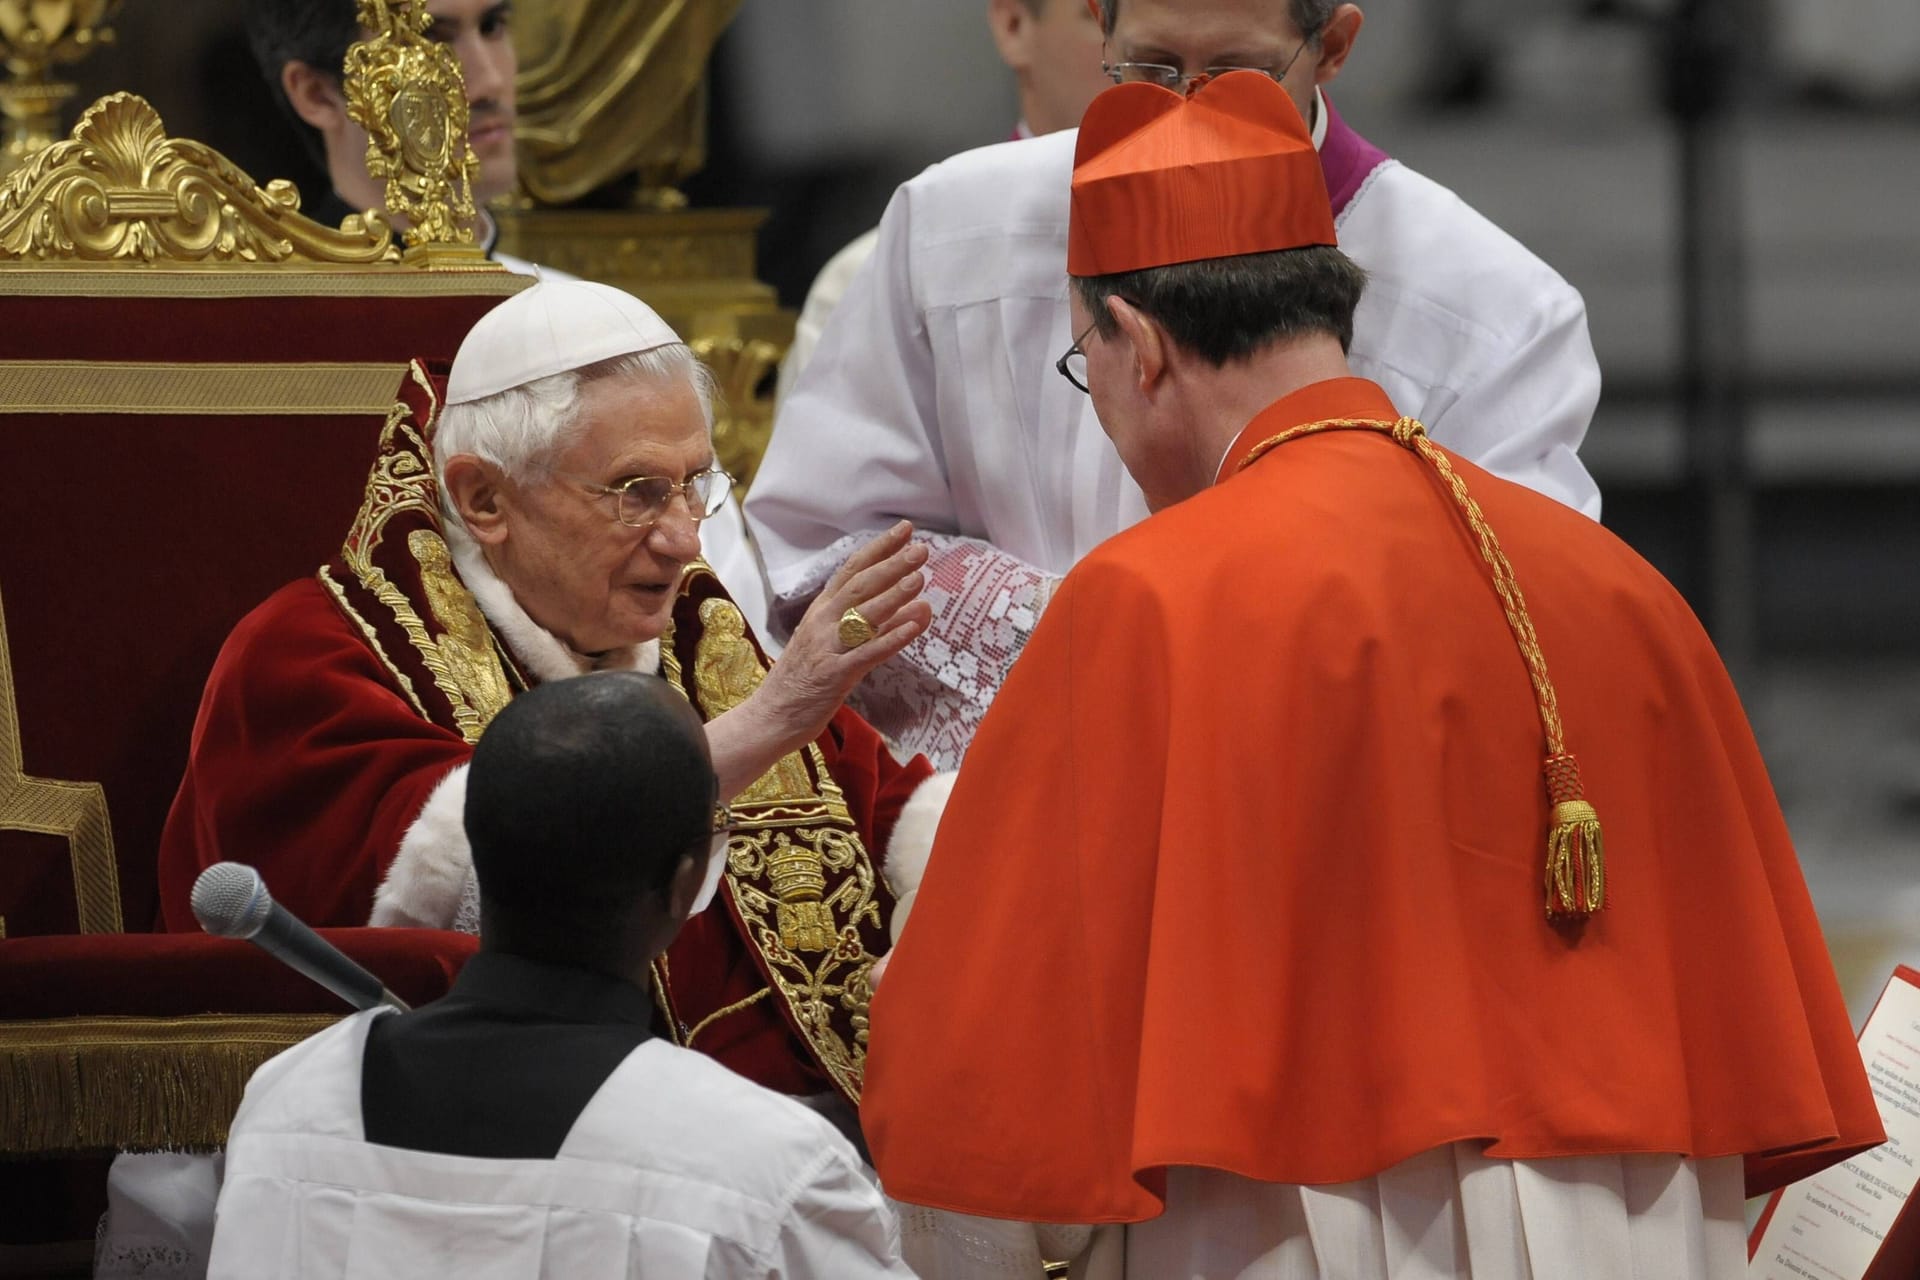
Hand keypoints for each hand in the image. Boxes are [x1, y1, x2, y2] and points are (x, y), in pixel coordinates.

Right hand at [753, 521, 930, 743]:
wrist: (770, 718)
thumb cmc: (804, 681)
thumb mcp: (836, 645)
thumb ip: (877, 626)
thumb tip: (920, 605)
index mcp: (821, 612)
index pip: (851, 571)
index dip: (879, 548)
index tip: (905, 529)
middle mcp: (822, 623)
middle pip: (859, 586)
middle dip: (891, 564)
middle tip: (920, 549)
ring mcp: (826, 648)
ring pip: (862, 615)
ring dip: (893, 595)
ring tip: (919, 577)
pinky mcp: (833, 676)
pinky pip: (866, 654)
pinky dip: (891, 638)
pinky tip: (914, 625)